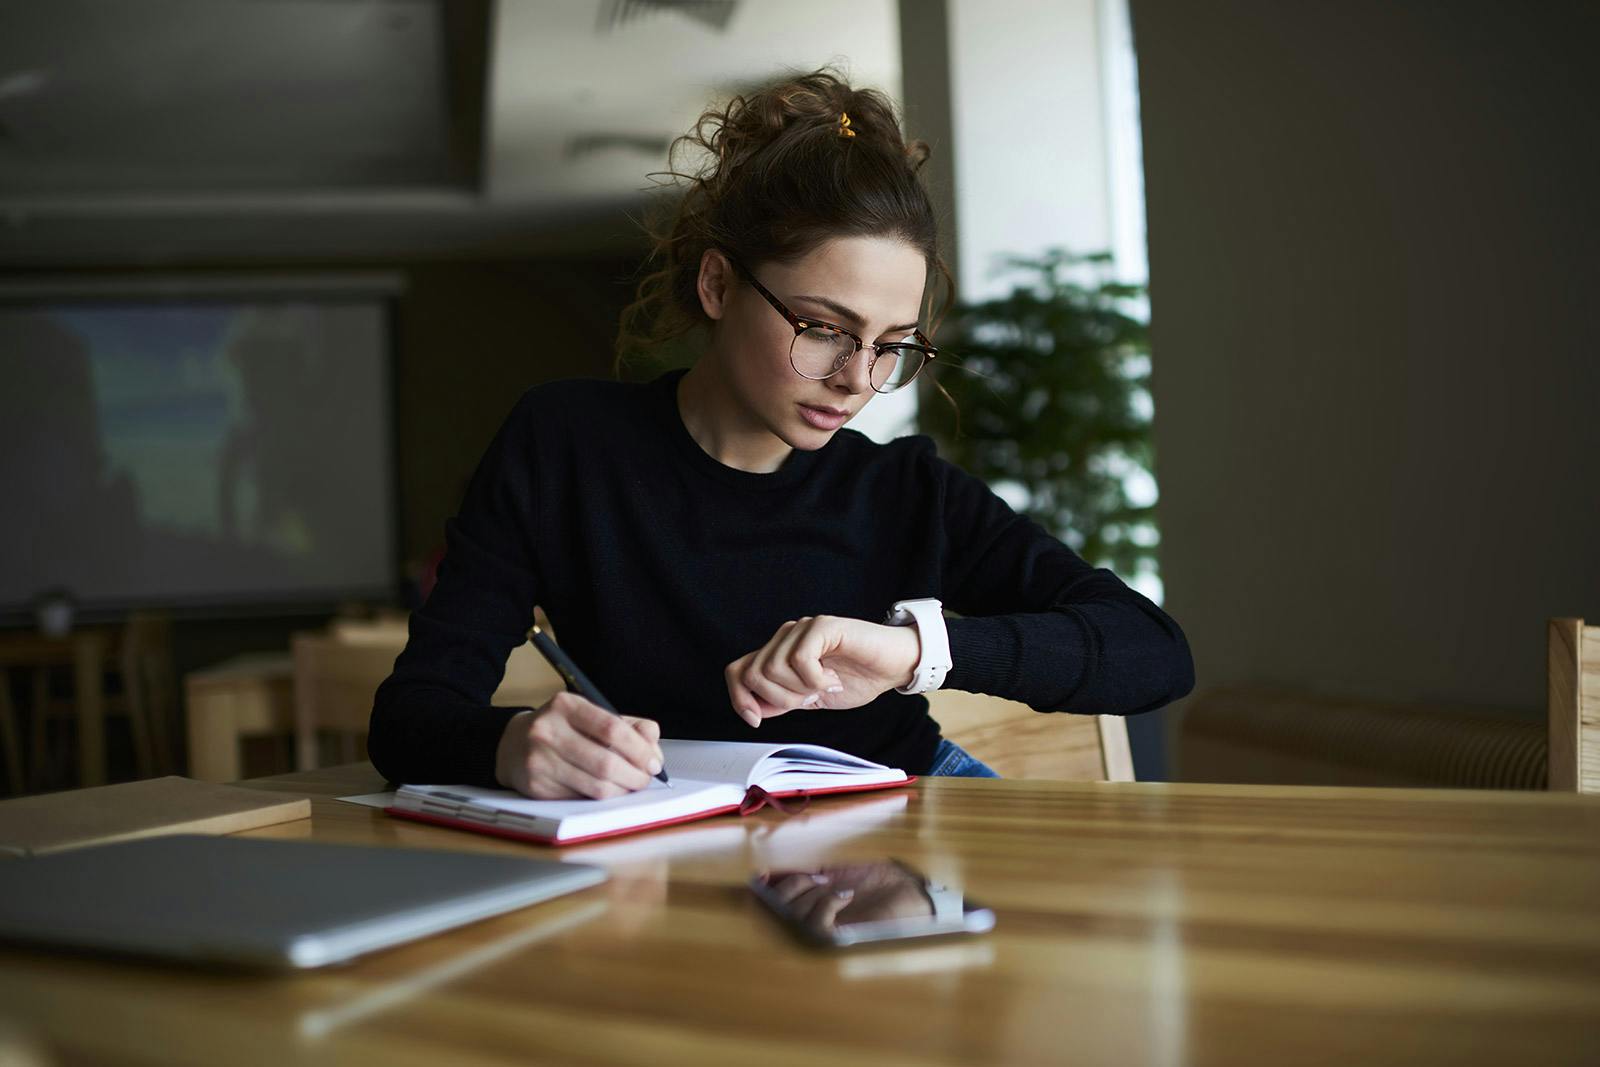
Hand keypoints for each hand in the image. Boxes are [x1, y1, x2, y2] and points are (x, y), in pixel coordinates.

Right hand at [494, 691, 663, 799]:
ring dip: (622, 791)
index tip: (654, 763)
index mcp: (566, 705)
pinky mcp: (536, 787)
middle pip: (605, 763)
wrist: (513, 745)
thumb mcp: (592, 716)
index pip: (612, 728)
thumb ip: (629, 726)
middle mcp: (547, 731)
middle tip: (646, 780)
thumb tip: (653, 746)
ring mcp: (539, 760)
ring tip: (629, 786)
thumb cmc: (564, 730)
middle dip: (635, 776)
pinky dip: (601, 798)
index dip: (639, 750)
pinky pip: (581, 799)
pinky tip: (605, 791)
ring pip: (595, 786)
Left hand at [724, 614, 919, 727]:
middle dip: (780, 699)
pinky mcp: (823, 626)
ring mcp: (803, 629)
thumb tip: (753, 709)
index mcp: (780, 653)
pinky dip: (815, 679)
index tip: (756, 720)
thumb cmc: (858, 678)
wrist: (894, 666)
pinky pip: (800, 658)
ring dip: (800, 689)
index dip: (738, 698)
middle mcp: (786, 637)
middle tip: (810, 699)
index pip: (737, 671)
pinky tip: (833, 679)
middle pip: (753, 673)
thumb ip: (782, 701)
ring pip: (773, 667)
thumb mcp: (811, 699)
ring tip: (825, 686)